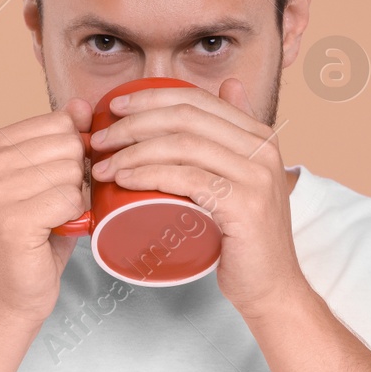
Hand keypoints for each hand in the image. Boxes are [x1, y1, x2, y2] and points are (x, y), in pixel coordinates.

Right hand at [0, 98, 92, 324]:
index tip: (55, 184)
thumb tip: (81, 104)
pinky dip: (74, 217)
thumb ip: (63, 140)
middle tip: (57, 205)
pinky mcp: (10, 219)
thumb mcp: (49, 178)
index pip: (59, 122)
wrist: (13, 292)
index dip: (74, 155)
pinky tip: (54, 230)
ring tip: (54, 218)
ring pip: (71, 172)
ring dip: (75, 199)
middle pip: (68, 144)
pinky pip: (69, 199)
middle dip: (76, 177)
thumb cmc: (36, 235)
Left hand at [87, 78, 306, 318]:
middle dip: (133, 124)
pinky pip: (187, 178)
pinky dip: (149, 175)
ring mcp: (255, 176)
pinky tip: (124, 180)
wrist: (270, 286)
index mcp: (259, 135)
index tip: (114, 109)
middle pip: (185, 118)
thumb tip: (229, 85)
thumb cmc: (244, 237)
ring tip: (103, 167)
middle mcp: (262, 149)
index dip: (151, 97)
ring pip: (181, 145)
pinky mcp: (244, 205)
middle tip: (100, 141)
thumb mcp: (244, 176)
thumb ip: (236, 135)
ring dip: (132, 152)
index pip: (197, 99)